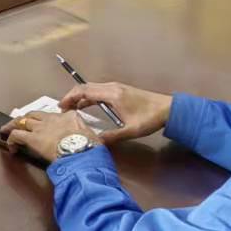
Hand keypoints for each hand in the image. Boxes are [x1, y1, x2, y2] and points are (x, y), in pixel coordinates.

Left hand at [3, 109, 97, 165]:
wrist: (82, 152)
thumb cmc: (91, 149)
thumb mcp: (95, 139)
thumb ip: (88, 138)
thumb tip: (91, 143)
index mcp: (70, 117)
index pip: (57, 115)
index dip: (49, 121)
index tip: (47, 127)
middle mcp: (54, 118)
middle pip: (35, 114)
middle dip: (27, 118)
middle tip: (20, 123)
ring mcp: (42, 127)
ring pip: (22, 120)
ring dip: (14, 125)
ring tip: (8, 130)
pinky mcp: (32, 137)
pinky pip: (16, 134)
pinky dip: (11, 139)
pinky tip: (10, 146)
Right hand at [57, 82, 171, 145]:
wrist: (169, 109)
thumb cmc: (149, 118)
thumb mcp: (130, 131)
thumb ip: (111, 137)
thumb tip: (95, 143)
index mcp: (112, 94)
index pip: (84, 90)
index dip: (70, 97)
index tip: (61, 107)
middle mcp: (112, 87)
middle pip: (85, 87)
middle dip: (72, 97)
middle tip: (62, 109)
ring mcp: (116, 88)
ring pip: (92, 89)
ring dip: (80, 97)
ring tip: (71, 109)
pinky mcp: (120, 91)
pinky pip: (99, 91)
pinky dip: (89, 98)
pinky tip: (87, 107)